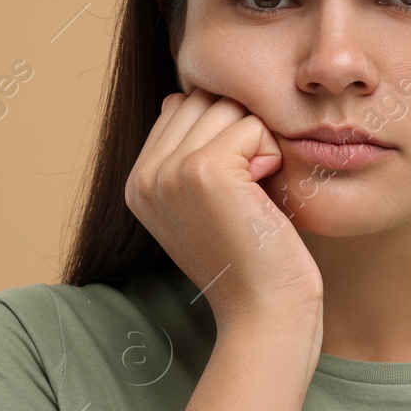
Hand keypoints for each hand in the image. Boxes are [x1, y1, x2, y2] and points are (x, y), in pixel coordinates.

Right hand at [124, 88, 324, 331]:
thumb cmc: (251, 260)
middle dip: (242, 132)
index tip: (237, 188)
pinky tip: (264, 196)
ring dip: (259, 143)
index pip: (182, 108)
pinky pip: (251, 125)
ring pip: (228, 107)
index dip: (225, 134)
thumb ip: (186, 154)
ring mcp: (169, 171)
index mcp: (138, 182)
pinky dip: (272, 155)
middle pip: (204, 99)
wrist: (265, 314)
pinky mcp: (203, 170)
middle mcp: (144, 175)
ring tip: (256, 194)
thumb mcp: (205, 205)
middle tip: (251, 191)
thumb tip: (178, 96)